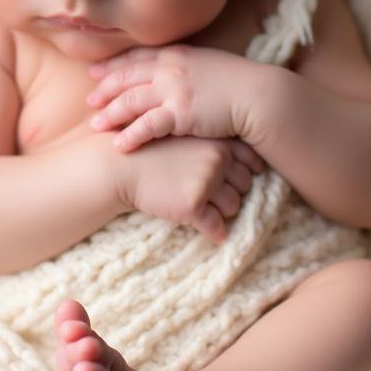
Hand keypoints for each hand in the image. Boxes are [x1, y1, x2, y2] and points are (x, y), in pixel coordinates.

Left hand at [86, 45, 253, 151]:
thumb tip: (177, 73)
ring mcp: (174, 90)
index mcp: (176, 55)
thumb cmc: (239, 83)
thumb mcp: (209, 65)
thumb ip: (188, 66)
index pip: (136, 58)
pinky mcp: (181, 113)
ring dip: (111, 113)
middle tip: (89, 100)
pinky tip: (119, 145)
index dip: (113, 66)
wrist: (258, 96)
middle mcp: (170, 68)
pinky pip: (148, 125)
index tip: (95, 73)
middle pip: (127, 77)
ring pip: (132, 100)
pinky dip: (131, 135)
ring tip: (95, 125)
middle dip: (105, 89)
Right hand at [114, 135, 264, 243]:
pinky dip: (216, 232)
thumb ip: (213, 145)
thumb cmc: (151, 150)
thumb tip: (246, 163)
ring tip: (209, 211)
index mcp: (218, 142)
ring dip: (224, 212)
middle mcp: (217, 160)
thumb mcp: (185, 136)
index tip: (242, 179)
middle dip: (233, 192)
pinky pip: (216, 227)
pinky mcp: (192, 205)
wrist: (118, 165)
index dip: (248, 172)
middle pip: (245, 185)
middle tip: (217, 196)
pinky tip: (213, 234)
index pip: (252, 161)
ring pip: (233, 206)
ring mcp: (206, 183)